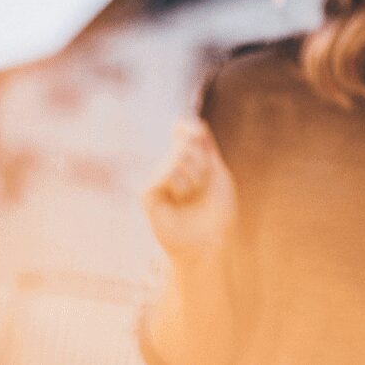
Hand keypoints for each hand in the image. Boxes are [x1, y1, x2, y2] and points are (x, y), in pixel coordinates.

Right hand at [142, 118, 236, 263]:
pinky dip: (177, 186)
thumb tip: (196, 123)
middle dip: (201, 162)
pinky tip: (178, 200)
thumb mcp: (217, 173)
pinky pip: (162, 174)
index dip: (189, 129)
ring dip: (193, 178)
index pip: (183, 132)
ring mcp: (158, 179)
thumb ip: (206, 148)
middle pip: (185, 143)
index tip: (197, 135)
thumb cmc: (216, 211)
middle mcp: (170, 167)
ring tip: (191, 196)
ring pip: (175, 158)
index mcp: (188, 161)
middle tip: (202, 184)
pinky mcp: (147, 194)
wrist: (208, 241)